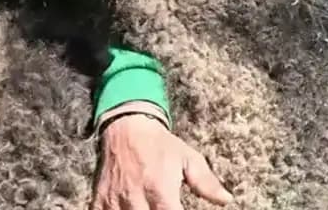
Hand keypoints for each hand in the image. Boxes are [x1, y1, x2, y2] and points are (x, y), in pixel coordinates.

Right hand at [92, 111, 233, 208]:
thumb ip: (206, 182)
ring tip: (148, 208)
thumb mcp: (187, 158)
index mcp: (160, 190)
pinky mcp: (100, 201)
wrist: (126, 126)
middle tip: (163, 208)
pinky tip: (128, 208)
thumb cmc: (161, 144)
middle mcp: (137, 199)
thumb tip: (226, 200)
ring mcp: (116, 202)